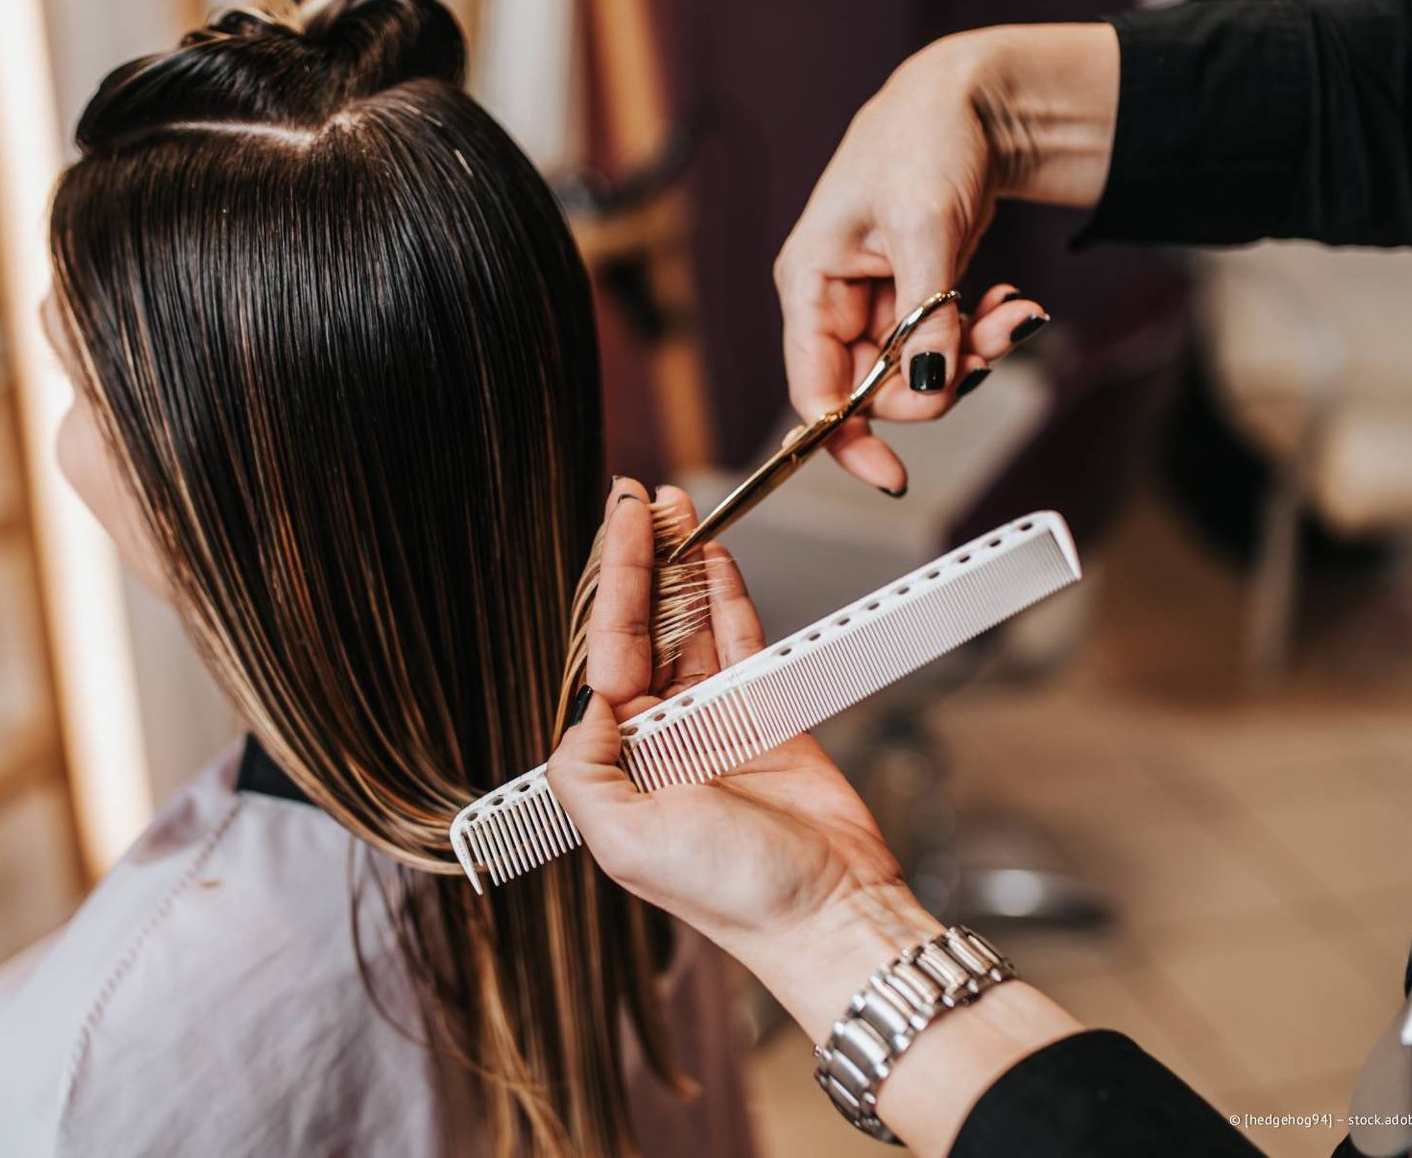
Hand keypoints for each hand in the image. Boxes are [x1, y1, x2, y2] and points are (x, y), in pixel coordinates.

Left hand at [548, 478, 935, 1027]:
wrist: (827, 913)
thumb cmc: (730, 892)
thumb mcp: (622, 839)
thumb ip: (584, 767)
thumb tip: (585, 702)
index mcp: (618, 764)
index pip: (605, 654)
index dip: (612, 585)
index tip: (615, 525)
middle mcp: (661, 739)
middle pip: (644, 630)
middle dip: (642, 562)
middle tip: (640, 498)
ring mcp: (715, 724)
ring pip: (692, 627)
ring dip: (684, 568)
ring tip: (676, 509)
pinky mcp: (769, 717)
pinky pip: (743, 643)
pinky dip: (730, 598)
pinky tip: (716, 558)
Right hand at [774, 24, 1118, 493]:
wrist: (971, 96)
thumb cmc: (926, 138)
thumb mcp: (926, 227)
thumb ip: (925, 316)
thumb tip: (925, 388)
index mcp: (810, 282)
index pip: (812, 389)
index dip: (846, 439)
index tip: (892, 475)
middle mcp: (834, 299)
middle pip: (874, 388)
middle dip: (939, 378)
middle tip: (994, 345)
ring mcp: (875, 300)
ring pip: (918, 370)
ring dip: (972, 353)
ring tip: (1015, 314)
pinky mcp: (913, 295)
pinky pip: (943, 343)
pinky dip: (980, 333)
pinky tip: (1011, 304)